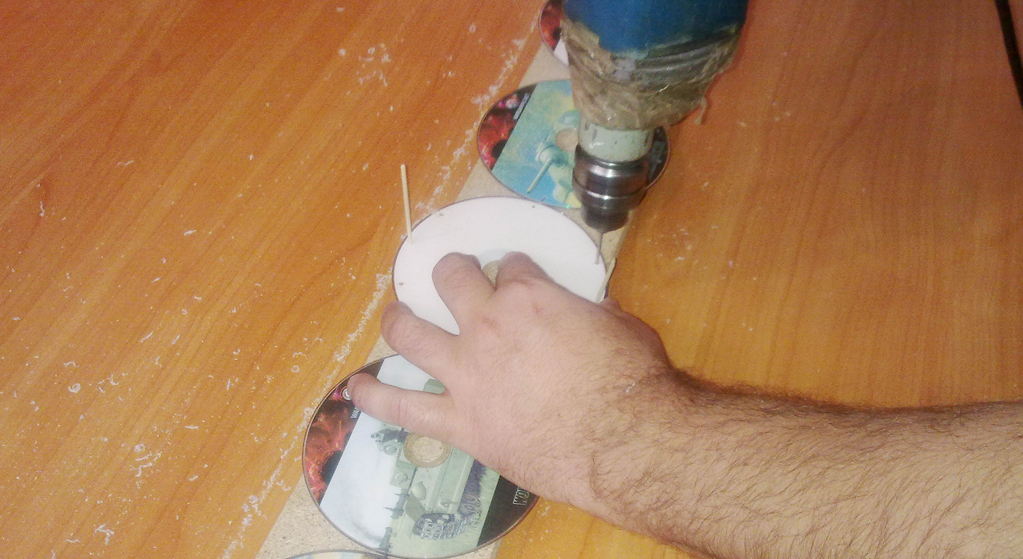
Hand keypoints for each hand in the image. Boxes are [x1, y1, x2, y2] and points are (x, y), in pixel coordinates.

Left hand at [347, 252, 678, 513]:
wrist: (623, 443)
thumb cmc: (632, 381)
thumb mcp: (620, 326)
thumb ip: (590, 314)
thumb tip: (587, 314)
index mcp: (529, 296)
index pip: (510, 266)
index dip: (513, 269)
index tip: (515, 275)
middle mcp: (487, 325)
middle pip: (451, 280)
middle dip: (450, 271)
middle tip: (452, 275)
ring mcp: (466, 372)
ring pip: (411, 333)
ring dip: (398, 319)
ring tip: (394, 316)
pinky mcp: (459, 420)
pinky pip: (404, 407)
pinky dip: (376, 397)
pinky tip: (356, 390)